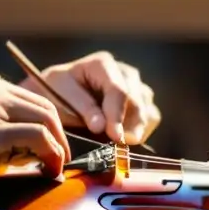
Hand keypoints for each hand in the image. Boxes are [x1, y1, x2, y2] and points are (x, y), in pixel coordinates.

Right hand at [0, 77, 70, 191]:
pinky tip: (47, 169)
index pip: (38, 101)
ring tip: (55, 168)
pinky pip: (37, 138)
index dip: (53, 127)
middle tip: (61, 161)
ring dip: (58, 148)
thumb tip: (35, 147)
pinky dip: (50, 154)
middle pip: (47, 109)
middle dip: (60, 137)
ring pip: (46, 122)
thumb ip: (2, 127)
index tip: (56, 148)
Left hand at [19, 51, 160, 145]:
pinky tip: (121, 138)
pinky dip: (141, 131)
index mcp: (102, 63)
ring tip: (114, 142)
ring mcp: (136, 86)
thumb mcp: (61, 95)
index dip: (117, 115)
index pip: (118, 90)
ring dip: (134, 129)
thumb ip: (83, 109)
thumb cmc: (56, 92)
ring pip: (148, 111)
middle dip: (127, 126)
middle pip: (136, 101)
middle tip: (115, 145)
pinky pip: (152, 118)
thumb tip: (101, 127)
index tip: (115, 137)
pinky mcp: (142, 102)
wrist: (57, 93)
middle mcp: (124, 72)